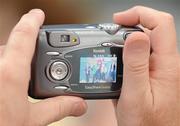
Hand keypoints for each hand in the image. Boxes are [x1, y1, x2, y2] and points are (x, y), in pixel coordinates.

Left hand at [0, 9, 86, 125]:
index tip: (38, 14)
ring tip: (24, 74)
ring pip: (2, 56)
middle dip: (26, 48)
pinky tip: (8, 84)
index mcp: (9, 73)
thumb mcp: (30, 120)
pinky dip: (5, 68)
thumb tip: (79, 104)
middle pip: (11, 46)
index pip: (23, 36)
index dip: (32, 21)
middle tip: (37, 56)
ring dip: (14, 60)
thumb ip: (57, 108)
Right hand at [113, 6, 179, 125]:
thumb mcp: (136, 96)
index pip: (161, 24)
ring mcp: (160, 68)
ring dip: (127, 38)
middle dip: (130, 24)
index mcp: (168, 66)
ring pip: (145, 41)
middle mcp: (167, 64)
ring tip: (111, 43)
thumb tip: (135, 36)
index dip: (140, 14)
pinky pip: (141, 54)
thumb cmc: (147, 124)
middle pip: (153, 29)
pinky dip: (127, 50)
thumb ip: (136, 65)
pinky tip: (117, 56)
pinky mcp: (152, 73)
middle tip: (111, 32)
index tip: (118, 20)